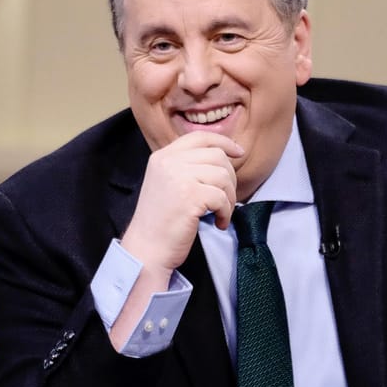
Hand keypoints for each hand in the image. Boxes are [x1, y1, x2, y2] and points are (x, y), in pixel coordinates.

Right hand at [121, 131, 243, 273]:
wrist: (146, 249)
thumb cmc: (161, 222)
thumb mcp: (168, 183)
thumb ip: (187, 167)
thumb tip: (224, 156)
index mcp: (162, 156)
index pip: (200, 137)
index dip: (224, 142)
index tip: (239, 152)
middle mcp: (168, 162)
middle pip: (217, 156)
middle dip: (230, 178)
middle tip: (225, 199)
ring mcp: (178, 177)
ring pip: (223, 176)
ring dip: (229, 198)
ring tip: (221, 213)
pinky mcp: (190, 196)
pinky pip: (222, 197)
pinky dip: (226, 212)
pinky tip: (218, 223)